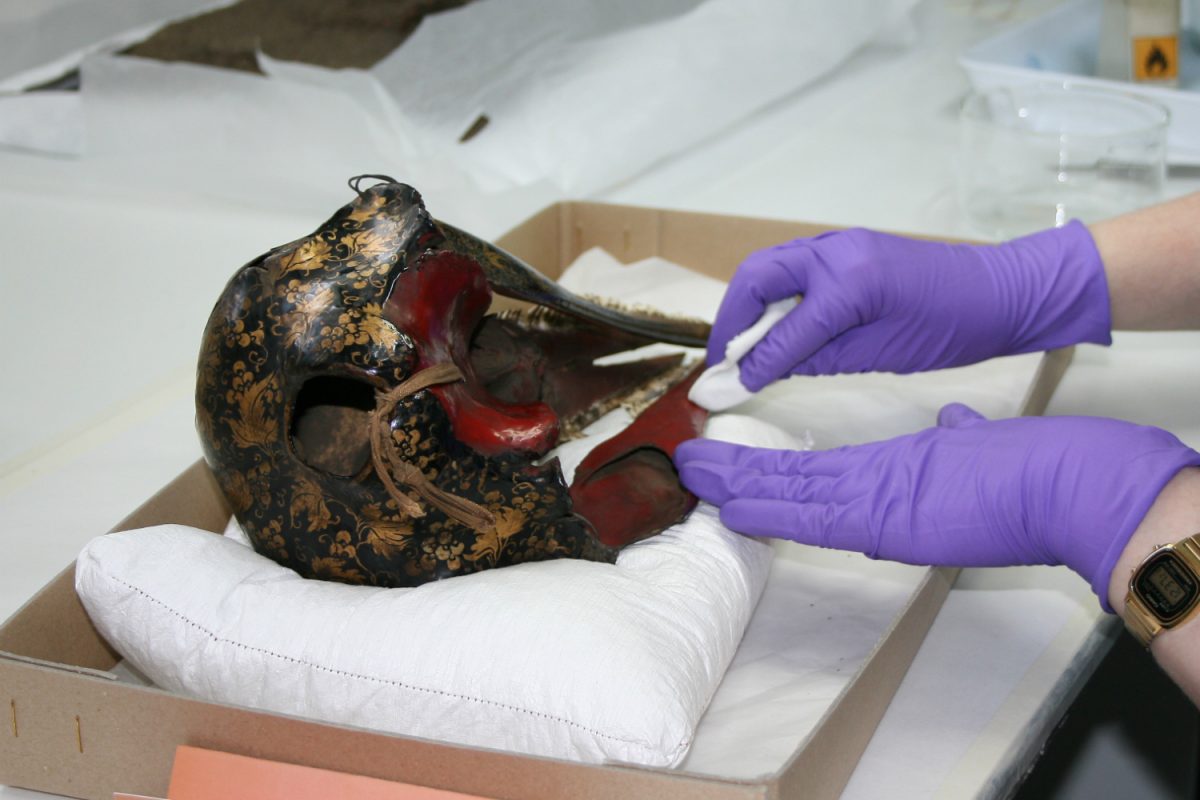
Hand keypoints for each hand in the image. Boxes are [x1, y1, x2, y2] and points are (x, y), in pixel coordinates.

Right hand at [676, 404, 1199, 608]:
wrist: (1063, 491)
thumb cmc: (1022, 474)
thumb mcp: (979, 450)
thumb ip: (955, 438)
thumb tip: (951, 423)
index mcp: (890, 484)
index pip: (819, 481)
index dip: (774, 477)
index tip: (741, 468)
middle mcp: (873, 502)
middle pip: (793, 491)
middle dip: (739, 481)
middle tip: (690, 473)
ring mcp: (876, 514)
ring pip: (793, 503)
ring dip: (740, 491)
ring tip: (694, 480)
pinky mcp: (885, 522)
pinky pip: (817, 519)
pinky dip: (774, 516)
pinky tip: (737, 510)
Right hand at [708, 222, 1111, 390]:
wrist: (1002, 291)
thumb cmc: (953, 327)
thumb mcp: (882, 354)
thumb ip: (815, 359)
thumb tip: (762, 371)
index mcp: (851, 283)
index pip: (782, 331)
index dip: (750, 364)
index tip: (723, 389)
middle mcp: (836, 252)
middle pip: (757, 278)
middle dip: (731, 319)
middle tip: (722, 359)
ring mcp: (839, 243)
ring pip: (769, 266)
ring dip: (747, 304)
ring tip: (740, 345)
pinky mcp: (845, 246)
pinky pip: (792, 266)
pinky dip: (772, 294)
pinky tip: (773, 326)